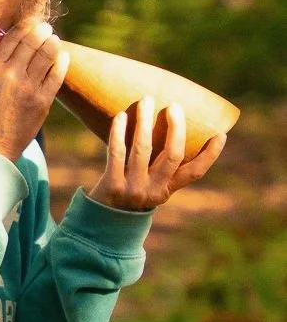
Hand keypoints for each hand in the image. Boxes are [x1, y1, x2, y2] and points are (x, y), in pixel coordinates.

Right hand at [0, 21, 68, 163]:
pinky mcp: (42, 99)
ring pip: (47, 53)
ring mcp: (27, 85)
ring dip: (53, 43)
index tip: (32, 24)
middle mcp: (8, 72)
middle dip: (42, 31)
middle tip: (47, 28)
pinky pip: (57, 73)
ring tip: (54, 40)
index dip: (26, 26)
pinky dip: (62, 61)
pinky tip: (62, 56)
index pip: (13, 35)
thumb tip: (19, 43)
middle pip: (32, 40)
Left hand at [90, 99, 225, 211]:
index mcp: (167, 190)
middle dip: (176, 128)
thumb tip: (170, 125)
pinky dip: (119, 132)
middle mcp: (154, 191)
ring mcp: (133, 189)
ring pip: (143, 149)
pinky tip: (121, 115)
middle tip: (174, 106)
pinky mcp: (112, 186)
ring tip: (146, 100)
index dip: (210, 155)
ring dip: (145, 122)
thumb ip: (159, 165)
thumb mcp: (149, 185)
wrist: (100, 220)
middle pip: (173, 155)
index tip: (221, 135)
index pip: (195, 172)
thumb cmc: (127, 192)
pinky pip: (117, 152)